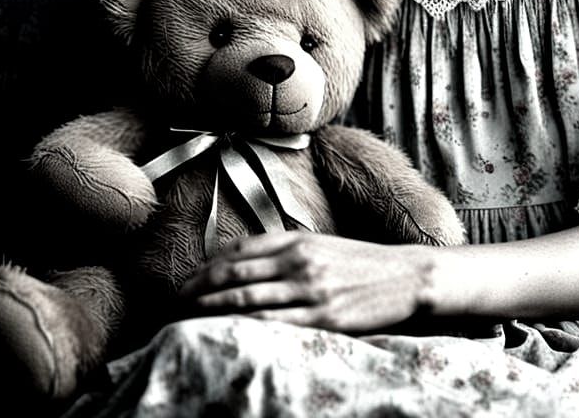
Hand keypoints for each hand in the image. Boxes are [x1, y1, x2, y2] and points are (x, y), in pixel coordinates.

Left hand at [179, 231, 436, 332]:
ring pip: (247, 301)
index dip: (205, 268)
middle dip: (197, 291)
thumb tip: (239, 262)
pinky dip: (245, 330)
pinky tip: (226, 336)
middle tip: (172, 305)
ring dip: (210, 312)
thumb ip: (284, 252)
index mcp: (298, 241)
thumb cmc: (362, 263)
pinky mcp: (323, 318)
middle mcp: (300, 261)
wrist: (406, 276)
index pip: (238, 252)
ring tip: (185, 323)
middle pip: (234, 276)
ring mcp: (311, 290)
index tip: (183, 283)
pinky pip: (274, 325)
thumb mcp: (321, 246)